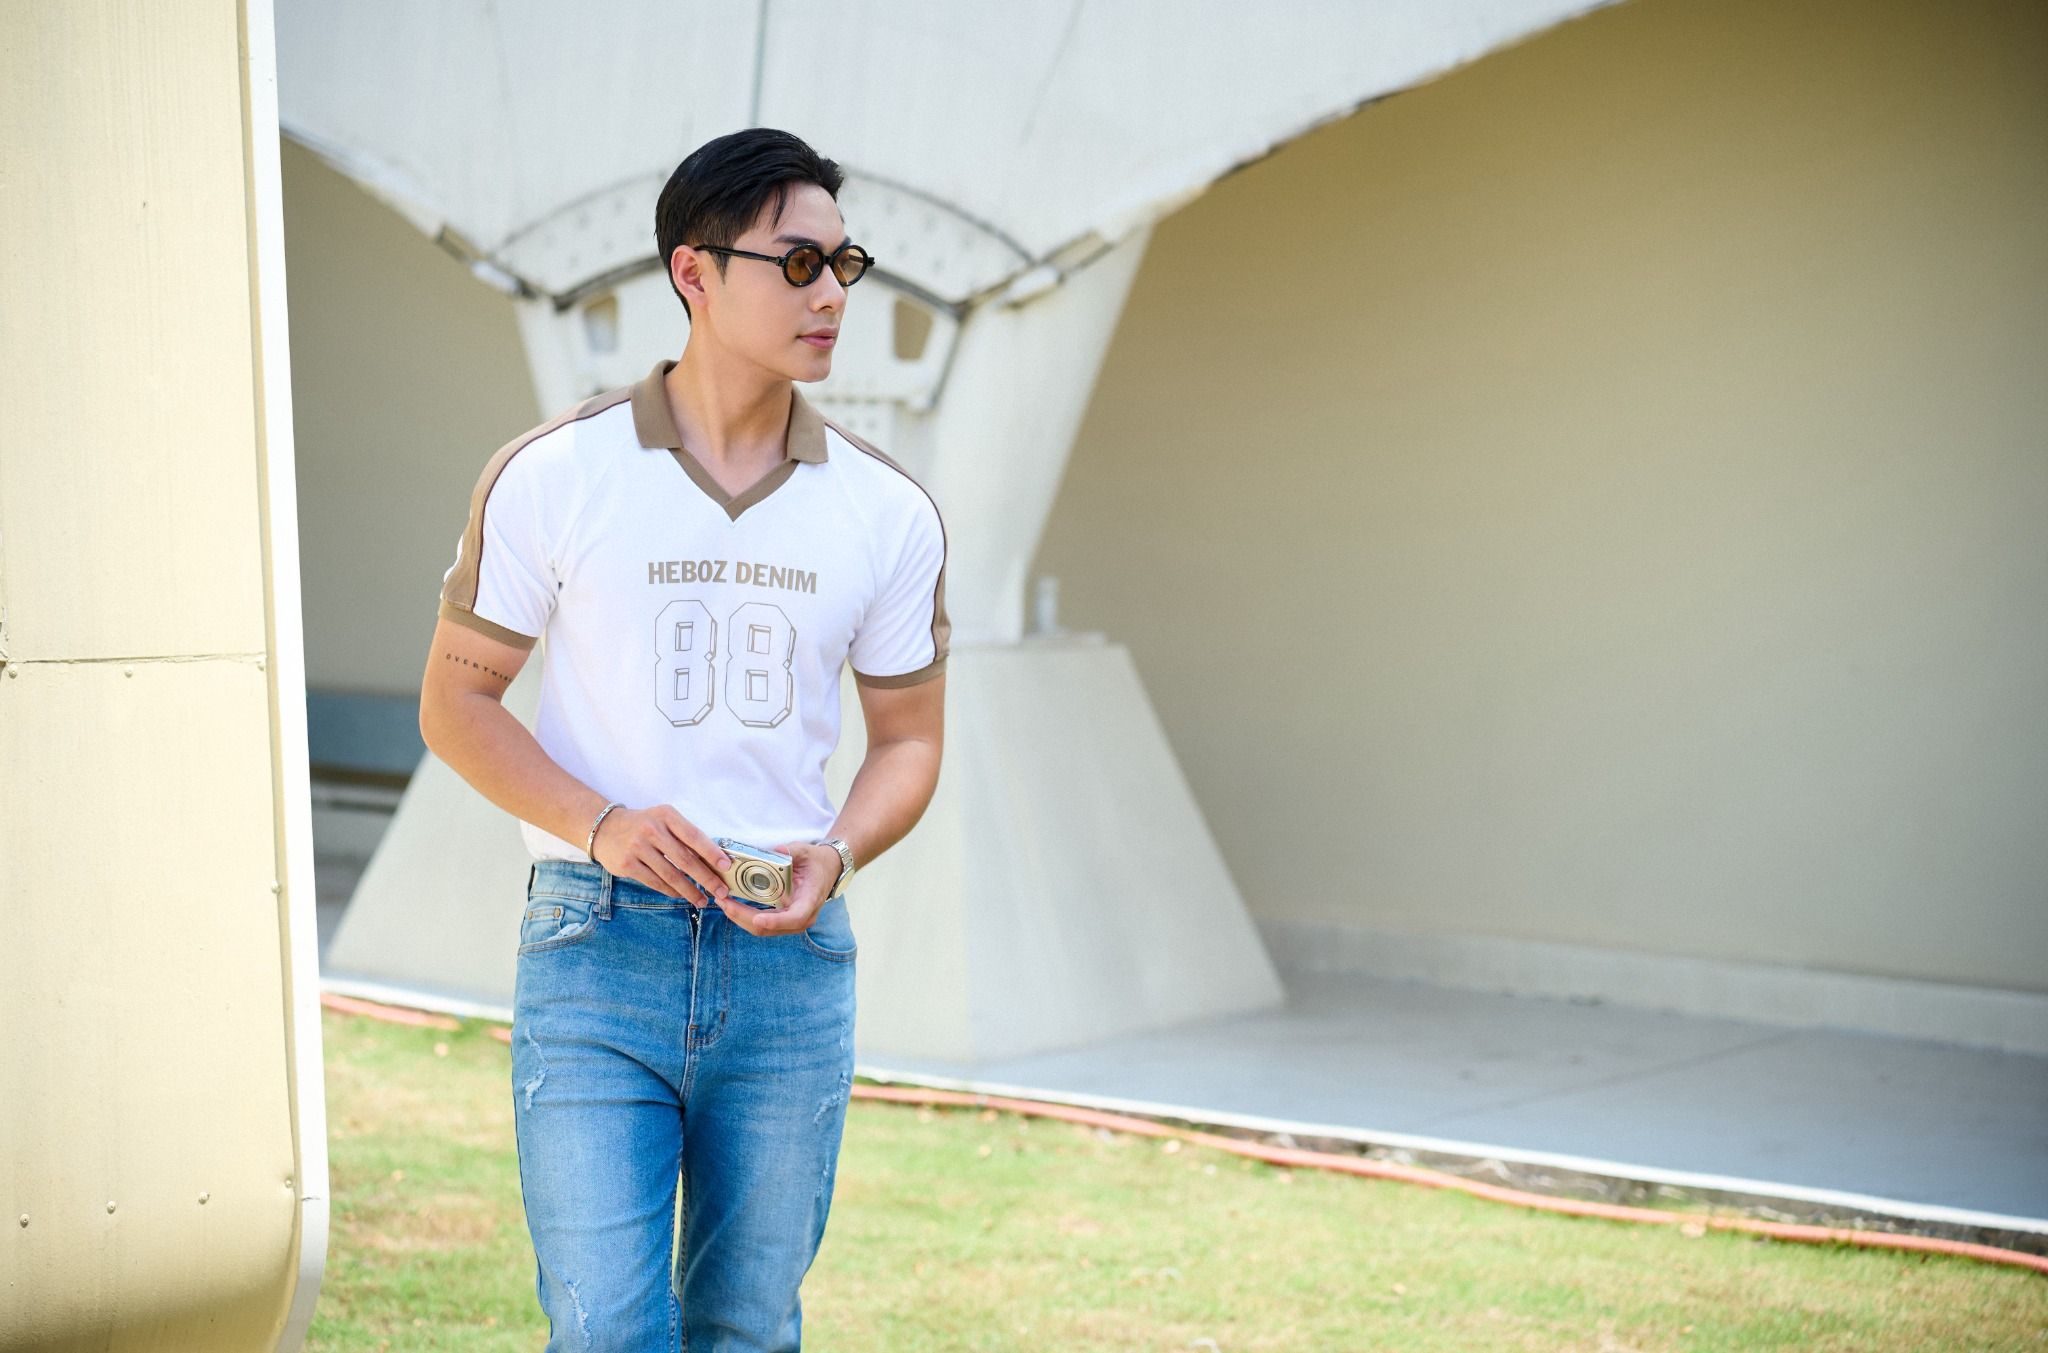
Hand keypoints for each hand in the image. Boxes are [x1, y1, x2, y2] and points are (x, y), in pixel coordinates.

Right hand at [590, 804, 732, 906]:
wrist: (604, 828)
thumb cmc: (643, 825)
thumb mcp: (663, 820)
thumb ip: (684, 836)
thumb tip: (713, 860)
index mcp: (666, 815)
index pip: (694, 836)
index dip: (712, 853)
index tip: (726, 866)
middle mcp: (652, 830)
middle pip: (685, 859)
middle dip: (706, 878)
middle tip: (721, 891)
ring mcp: (638, 848)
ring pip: (671, 875)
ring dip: (690, 891)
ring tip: (703, 900)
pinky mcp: (627, 865)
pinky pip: (655, 882)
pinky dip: (671, 891)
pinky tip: (681, 896)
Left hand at [716, 841, 840, 937]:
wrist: (827, 870)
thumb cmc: (816, 862)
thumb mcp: (806, 851)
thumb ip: (791, 851)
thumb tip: (777, 849)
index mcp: (810, 900)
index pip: (795, 918)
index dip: (775, 921)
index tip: (758, 918)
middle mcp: (802, 917)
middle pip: (769, 928)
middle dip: (743, 917)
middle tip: (724, 902)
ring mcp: (790, 922)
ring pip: (762, 930)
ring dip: (740, 919)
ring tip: (722, 902)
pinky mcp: (781, 920)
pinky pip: (760, 925)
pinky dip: (744, 917)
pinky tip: (731, 905)